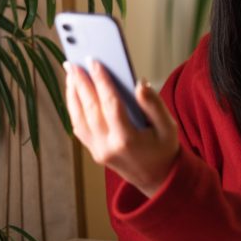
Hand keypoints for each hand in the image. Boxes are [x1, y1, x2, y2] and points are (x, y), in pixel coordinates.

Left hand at [64, 60, 179, 197]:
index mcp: (128, 139)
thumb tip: (139, 83)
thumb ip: (154, 104)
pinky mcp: (94, 152)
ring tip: (71, 74)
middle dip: (80, 83)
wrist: (157, 178)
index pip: (110, 105)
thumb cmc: (164, 149)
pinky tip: (75, 93)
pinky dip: (74, 108)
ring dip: (73, 94)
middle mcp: (108, 146)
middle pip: (90, 109)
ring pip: (79, 118)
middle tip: (73, 62)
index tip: (94, 61)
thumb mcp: (168, 126)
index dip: (102, 81)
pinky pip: (79, 127)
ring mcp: (98, 151)